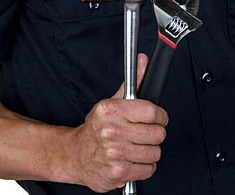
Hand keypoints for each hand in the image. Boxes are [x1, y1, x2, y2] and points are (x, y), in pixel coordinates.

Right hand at [59, 54, 168, 191]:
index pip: (153, 112)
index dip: (159, 116)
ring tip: (136, 147)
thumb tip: (144, 61)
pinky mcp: (118, 173)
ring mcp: (115, 154)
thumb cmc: (96, 129)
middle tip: (143, 134)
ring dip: (149, 152)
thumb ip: (132, 82)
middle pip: (157, 134)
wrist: (75, 155)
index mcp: (111, 111)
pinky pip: (148, 170)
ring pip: (155, 153)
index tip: (156, 118)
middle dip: (154, 135)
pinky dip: (144, 167)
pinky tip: (132, 160)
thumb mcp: (111, 102)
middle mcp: (112, 131)